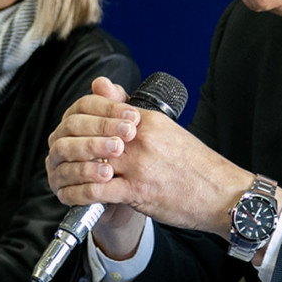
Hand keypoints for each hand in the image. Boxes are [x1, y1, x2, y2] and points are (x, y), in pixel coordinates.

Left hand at [46, 77, 254, 254]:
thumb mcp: (166, 130)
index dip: (76, 118)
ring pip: (86, 161)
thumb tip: (101, 83)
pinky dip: (78, 194)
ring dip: (68, 172)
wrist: (223, 194)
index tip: (69, 130)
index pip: (97, 106)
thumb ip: (131, 111)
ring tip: (61, 179)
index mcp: (146, 119)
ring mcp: (137, 165)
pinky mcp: (137, 191)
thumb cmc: (196, 165)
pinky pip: (95, 190)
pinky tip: (72, 197)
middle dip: (67, 146)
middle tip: (58, 156)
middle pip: (86, 133)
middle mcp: (139, 138)